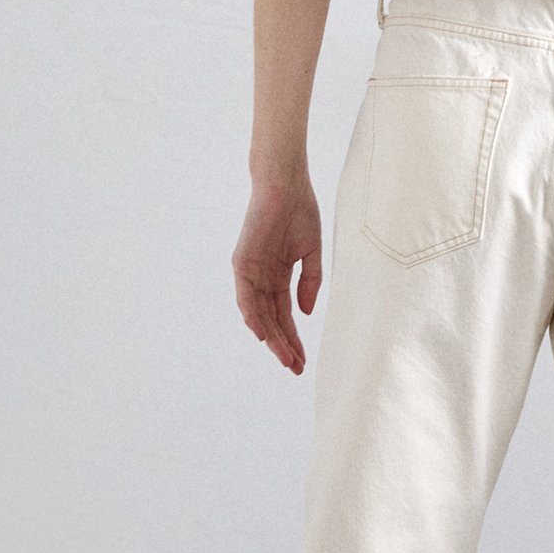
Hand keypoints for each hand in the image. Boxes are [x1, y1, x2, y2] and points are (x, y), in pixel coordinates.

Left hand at [233, 176, 323, 374]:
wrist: (286, 185)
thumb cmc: (299, 212)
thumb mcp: (311, 253)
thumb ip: (310, 283)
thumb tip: (306, 314)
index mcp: (278, 276)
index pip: (285, 315)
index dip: (294, 338)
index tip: (304, 360)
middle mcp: (262, 278)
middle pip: (272, 320)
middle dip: (284, 345)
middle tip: (295, 368)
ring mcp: (251, 272)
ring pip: (259, 314)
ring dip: (271, 338)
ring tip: (285, 358)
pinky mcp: (242, 262)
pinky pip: (245, 296)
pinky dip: (253, 316)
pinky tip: (263, 335)